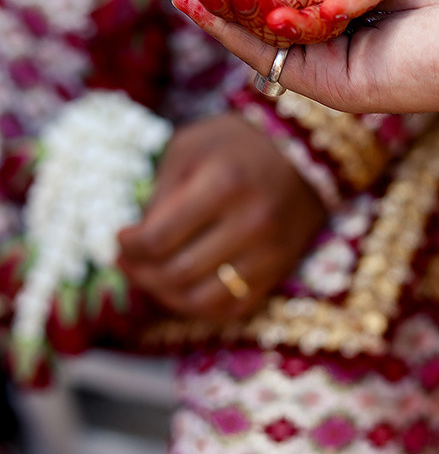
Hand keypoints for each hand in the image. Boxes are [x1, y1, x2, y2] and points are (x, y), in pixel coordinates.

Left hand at [117, 114, 325, 321]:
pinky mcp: (278, 271)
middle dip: (140, 272)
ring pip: (200, 301)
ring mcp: (269, 253)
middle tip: (127, 260)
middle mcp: (251, 223)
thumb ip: (161, 192)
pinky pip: (230, 309)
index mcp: (223, 185)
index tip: (122, 237)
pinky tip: (181, 288)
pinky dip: (198, 306)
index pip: (158, 239)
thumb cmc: (234, 144)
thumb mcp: (189, 147)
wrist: (302, 153)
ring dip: (164, 295)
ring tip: (150, 276)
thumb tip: (137, 240)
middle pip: (176, 273)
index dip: (128, 246)